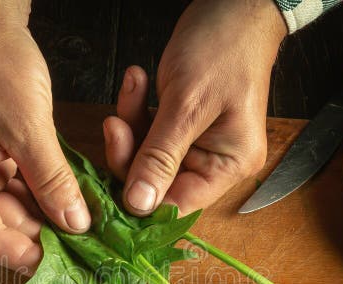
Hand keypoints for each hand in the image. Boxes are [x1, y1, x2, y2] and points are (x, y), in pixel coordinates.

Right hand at [0, 1, 90, 271]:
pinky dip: (45, 197)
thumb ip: (52, 181)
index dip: (26, 256)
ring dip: (48, 221)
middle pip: (0, 226)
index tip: (66, 270)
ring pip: (13, 210)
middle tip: (87, 256)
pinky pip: (18, 188)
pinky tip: (75, 208)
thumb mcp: (29, 126)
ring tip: (88, 237)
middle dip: (44, 239)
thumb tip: (77, 226)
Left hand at [103, 0, 286, 215]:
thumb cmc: (224, 48)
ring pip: (147, 154)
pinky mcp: (181, 123)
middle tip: (114, 125)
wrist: (235, 4)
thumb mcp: (187, 105)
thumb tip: (138, 204)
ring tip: (132, 87)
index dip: (141, 200)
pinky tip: (137, 81)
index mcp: (228, 165)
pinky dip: (138, 108)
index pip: (178, 204)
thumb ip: (159, 157)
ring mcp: (197, 142)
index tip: (107, 185)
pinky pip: (150, 130)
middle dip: (130, 152)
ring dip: (131, 123)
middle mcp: (215, 161)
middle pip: (157, 181)